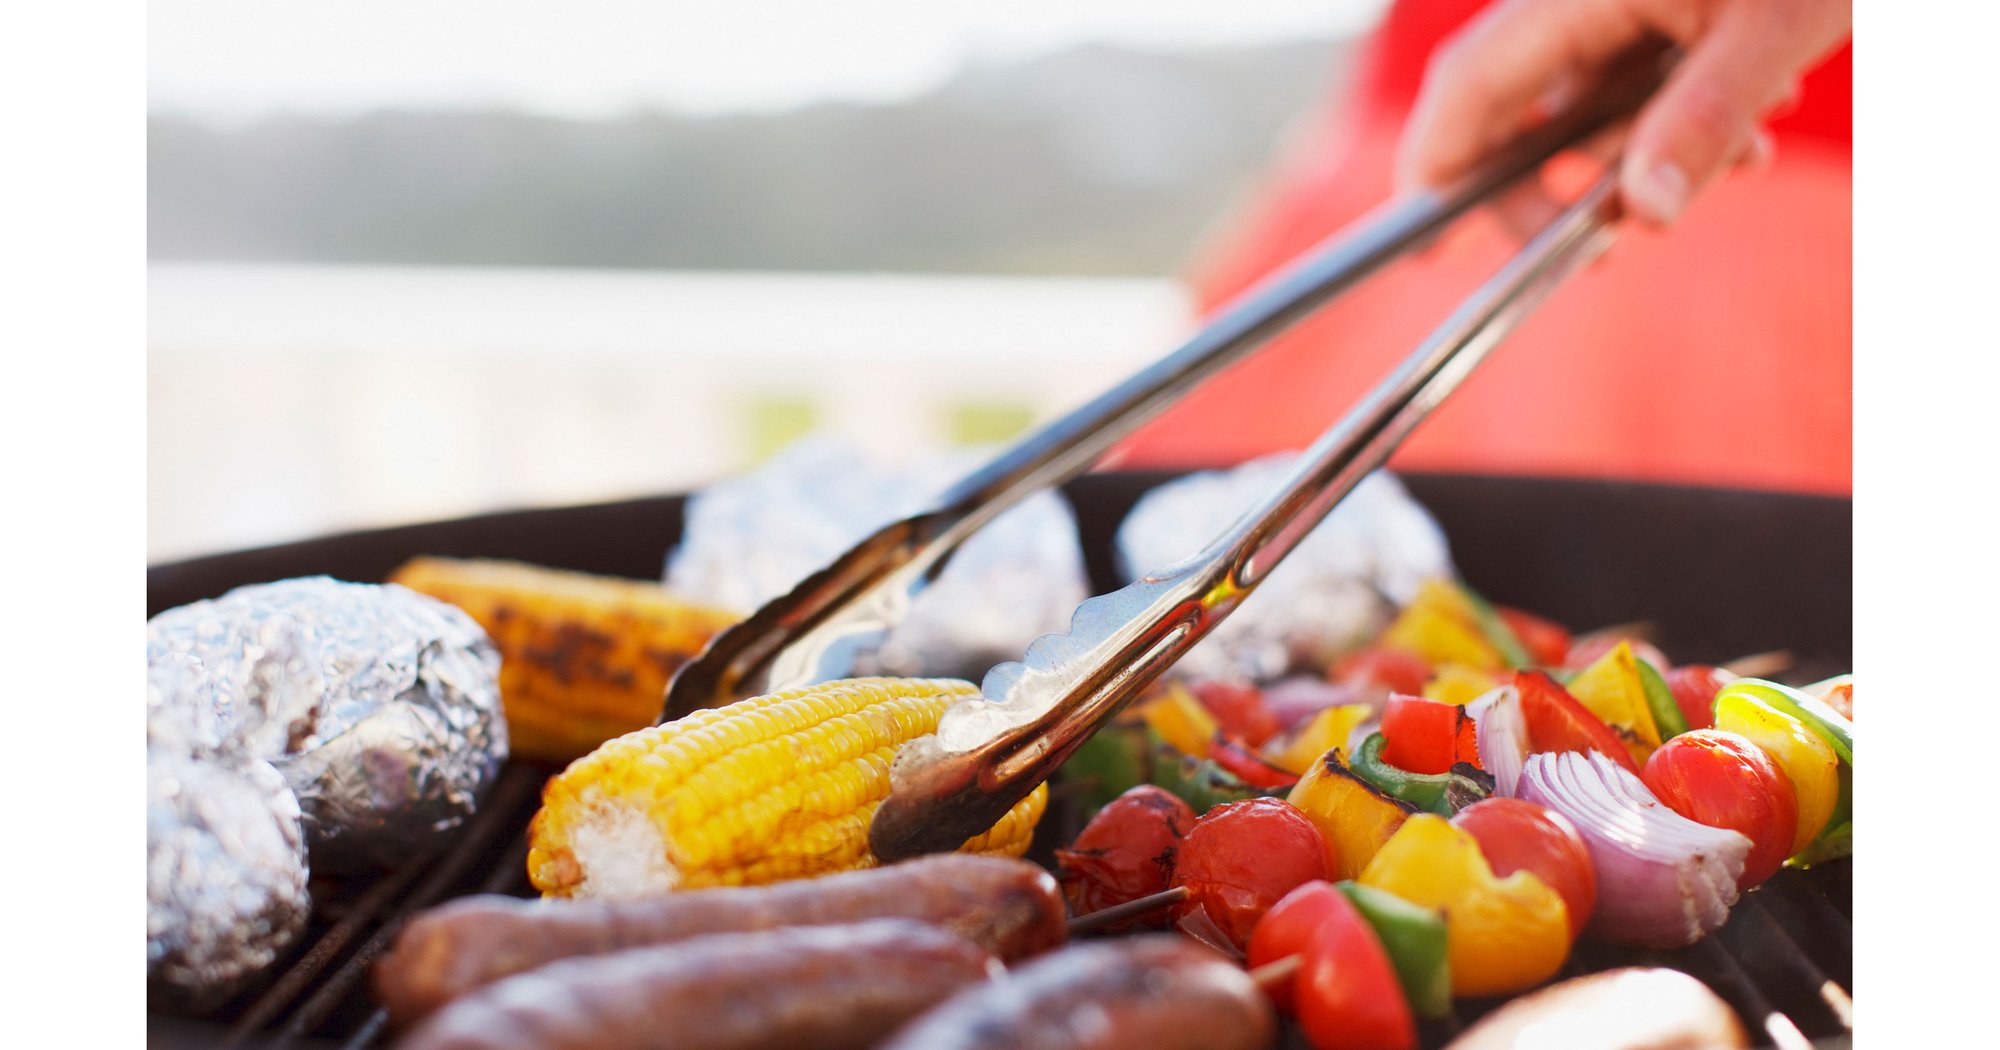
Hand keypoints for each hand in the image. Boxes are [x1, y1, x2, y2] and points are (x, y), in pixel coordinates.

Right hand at [1397, 0, 1850, 228]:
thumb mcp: (1776, 28)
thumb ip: (1705, 117)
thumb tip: (1647, 211)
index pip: (1468, 86)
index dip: (1434, 168)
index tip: (1425, 245)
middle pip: (1504, 105)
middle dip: (1551, 183)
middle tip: (1602, 241)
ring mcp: (1600, 4)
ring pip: (1574, 103)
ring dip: (1635, 154)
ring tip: (1738, 159)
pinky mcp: (1639, 8)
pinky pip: (1620, 82)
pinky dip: (1664, 122)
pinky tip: (1747, 127)